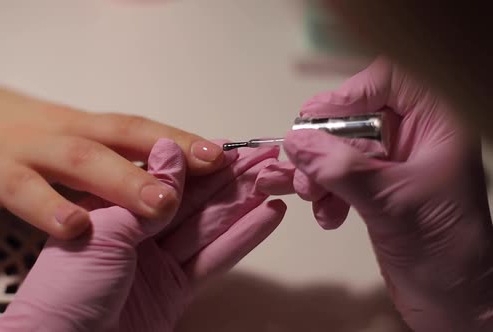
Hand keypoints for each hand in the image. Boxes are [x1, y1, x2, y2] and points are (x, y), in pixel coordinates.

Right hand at [0, 54, 223, 262]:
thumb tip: (184, 164)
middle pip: (85, 156)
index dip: (173, 143)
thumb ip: (121, 149)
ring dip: (48, 205)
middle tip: (163, 201)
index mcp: (76, 128)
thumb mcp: (75, 130)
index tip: (216, 158)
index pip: (132, 130)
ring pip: (23, 183)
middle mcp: (41, 143)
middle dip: (125, 178)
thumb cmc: (26, 126)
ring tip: (74, 226)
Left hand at [0, 139, 285, 331]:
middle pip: (190, 199)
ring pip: (207, 226)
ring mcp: (157, 261)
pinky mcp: (174, 290)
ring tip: (273, 182)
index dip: (197, 161)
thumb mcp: (105, 231)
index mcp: (111, 209)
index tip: (228, 146)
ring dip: (241, 203)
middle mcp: (136, 232)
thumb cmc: (66, 291)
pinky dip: (242, 239)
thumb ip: (145, 194)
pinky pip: (214, 259)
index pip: (161, 177)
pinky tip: (266, 217)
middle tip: (264, 158)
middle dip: (228, 178)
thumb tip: (170, 152)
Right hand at [257, 57, 492, 330]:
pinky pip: (340, 176)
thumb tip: (296, 140)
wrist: (454, 305)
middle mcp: (414, 139)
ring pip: (341, 147)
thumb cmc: (444, 250)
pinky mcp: (377, 191)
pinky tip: (327, 216)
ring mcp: (394, 166)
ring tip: (311, 197)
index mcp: (436, 125)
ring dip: (318, 171)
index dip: (350, 94)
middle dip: (323, 143)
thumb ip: (342, 168)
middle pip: (355, 115)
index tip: (318, 123)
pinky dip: (326, 193)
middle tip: (303, 170)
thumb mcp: (392, 203)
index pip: (388, 81)